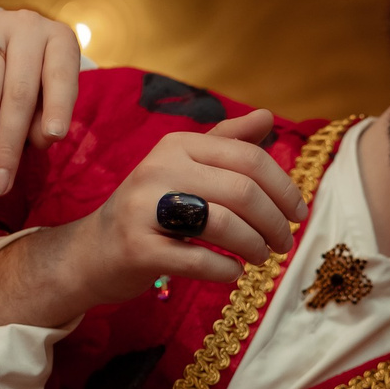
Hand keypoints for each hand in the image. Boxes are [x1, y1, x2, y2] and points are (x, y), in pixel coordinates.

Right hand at [0, 7, 82, 191]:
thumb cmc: (26, 80)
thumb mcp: (45, 97)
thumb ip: (46, 117)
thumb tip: (41, 138)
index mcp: (60, 41)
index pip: (61, 76)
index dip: (57, 107)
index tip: (50, 139)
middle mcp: (28, 25)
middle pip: (19, 91)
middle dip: (8, 144)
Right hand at [60, 107, 306, 295]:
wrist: (92, 251)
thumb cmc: (150, 211)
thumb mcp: (184, 168)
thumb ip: (226, 143)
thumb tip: (266, 116)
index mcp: (178, 145)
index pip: (249, 158)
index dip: (283, 188)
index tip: (298, 214)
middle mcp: (159, 169)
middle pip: (242, 191)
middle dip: (275, 221)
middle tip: (284, 243)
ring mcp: (144, 209)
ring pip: (224, 224)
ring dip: (254, 246)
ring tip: (261, 257)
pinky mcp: (138, 249)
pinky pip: (199, 260)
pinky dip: (226, 269)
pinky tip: (232, 272)